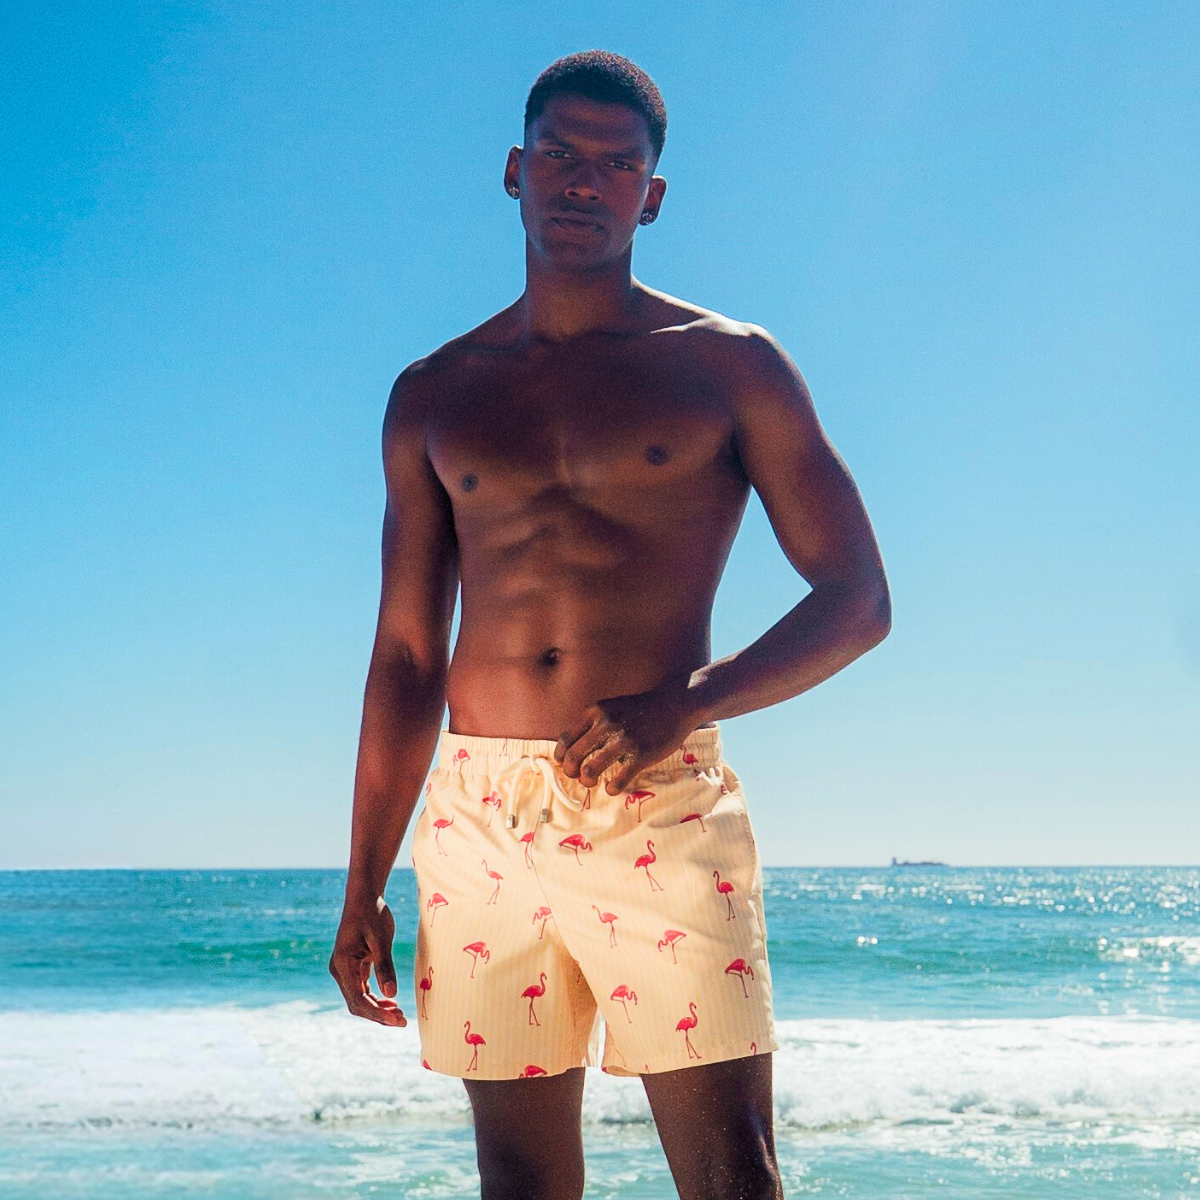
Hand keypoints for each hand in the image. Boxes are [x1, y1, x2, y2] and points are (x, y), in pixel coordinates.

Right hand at [328, 894, 406, 1026]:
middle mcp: (340, 970)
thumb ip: (385, 966)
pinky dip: (376, 998)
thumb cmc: (372, 913)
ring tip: (400, 1015)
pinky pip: (362, 989)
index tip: (397, 1020)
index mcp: (342, 964)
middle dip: (378, 1015)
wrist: (364, 896)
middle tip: (403, 1021)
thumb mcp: (381, 939)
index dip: (377, 1013)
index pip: (358, 999)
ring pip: (359, 998)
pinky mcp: (353, 966)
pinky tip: (392, 1002)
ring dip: (378, 1009)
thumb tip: (392, 994)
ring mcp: (345, 969)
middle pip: (357, 1004)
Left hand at [554, 679, 699, 794]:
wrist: (674, 705)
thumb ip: (593, 722)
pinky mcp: (640, 755)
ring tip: (593, 783)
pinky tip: (613, 788)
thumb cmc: (641, 709)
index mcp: (595, 712)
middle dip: (570, 772)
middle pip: (573, 757)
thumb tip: (573, 747)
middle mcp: (605, 725)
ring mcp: (623, 741)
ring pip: (590, 770)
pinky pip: (618, 781)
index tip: (564, 764)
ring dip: (587, 781)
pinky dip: (611, 789)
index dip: (561, 756)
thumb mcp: (611, 706)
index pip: (565, 739)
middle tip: (577, 777)